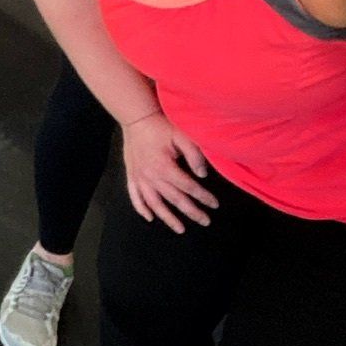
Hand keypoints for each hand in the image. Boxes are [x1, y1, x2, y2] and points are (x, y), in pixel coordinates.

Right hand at [122, 113, 216, 232]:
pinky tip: (149, 218)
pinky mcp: (131, 175)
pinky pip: (135, 196)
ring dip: (167, 218)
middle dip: (191, 212)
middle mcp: (151, 176)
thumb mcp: (181, 135)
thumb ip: (194, 155)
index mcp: (164, 167)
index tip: (214, 204)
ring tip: (180, 229)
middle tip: (205, 221)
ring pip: (154, 204)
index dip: (203, 197)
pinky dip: (141, 208)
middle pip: (174, 199)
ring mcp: (139, 178)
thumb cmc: (160, 125)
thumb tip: (202, 175)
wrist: (136, 117)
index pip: (188, 187)